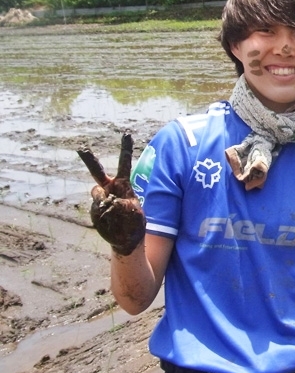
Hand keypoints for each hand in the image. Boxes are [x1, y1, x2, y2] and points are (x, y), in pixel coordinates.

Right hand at [78, 131, 144, 255]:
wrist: (125, 239)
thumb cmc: (133, 223)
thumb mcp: (135, 212)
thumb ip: (122, 203)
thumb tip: (107, 199)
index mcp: (124, 184)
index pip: (124, 163)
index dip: (125, 149)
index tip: (127, 133)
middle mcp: (110, 188)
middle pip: (97, 171)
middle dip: (89, 160)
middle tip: (81, 147)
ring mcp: (100, 199)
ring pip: (97, 192)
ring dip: (106, 201)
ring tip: (117, 214)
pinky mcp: (94, 210)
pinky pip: (97, 208)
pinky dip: (104, 214)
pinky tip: (111, 222)